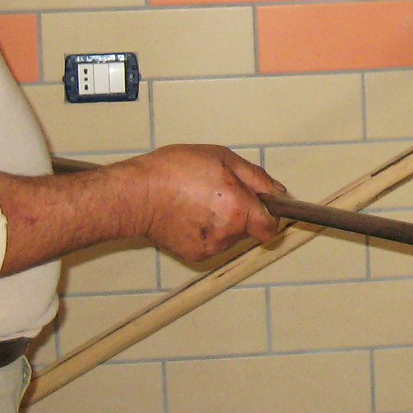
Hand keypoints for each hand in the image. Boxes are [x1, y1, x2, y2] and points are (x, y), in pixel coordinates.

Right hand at [121, 144, 287, 262]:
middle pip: (248, 229)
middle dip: (241, 213)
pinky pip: (210, 242)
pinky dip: (205, 231)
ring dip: (223, 222)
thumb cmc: (173, 171)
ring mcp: (210, 247)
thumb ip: (255, 177)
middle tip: (218, 192)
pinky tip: (187, 214)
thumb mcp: (221, 158)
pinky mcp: (194, 255)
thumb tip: (278, 192)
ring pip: (229, 235)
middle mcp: (228, 233)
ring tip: (198, 201)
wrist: (134, 196)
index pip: (271, 227)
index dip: (269, 215)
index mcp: (239, 209)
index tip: (260, 204)